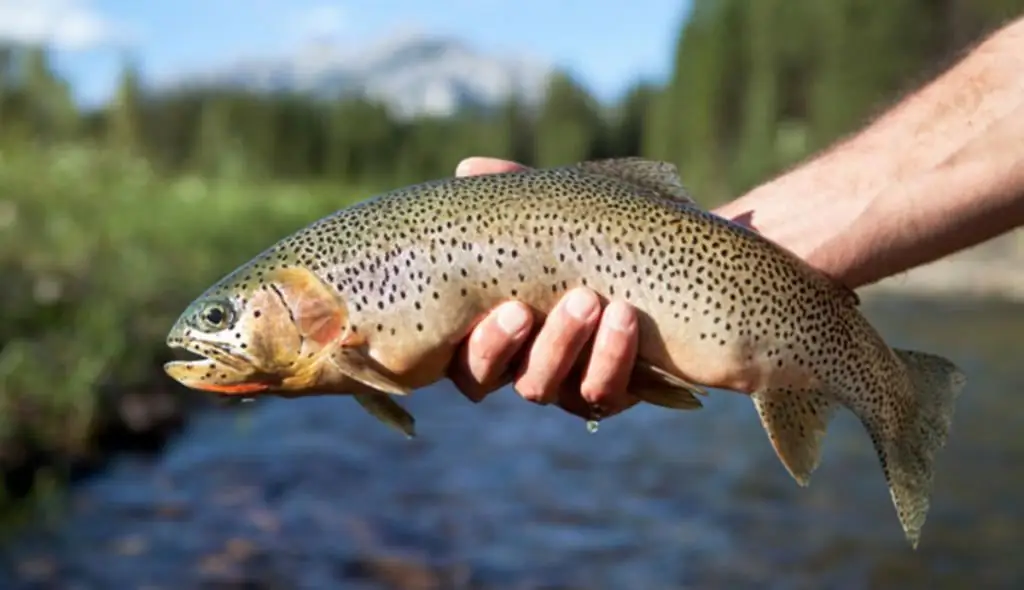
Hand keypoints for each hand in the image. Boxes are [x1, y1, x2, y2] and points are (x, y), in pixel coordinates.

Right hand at [447, 157, 641, 420]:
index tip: (500, 302)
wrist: (683, 260)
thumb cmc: (609, 235)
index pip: (456, 353)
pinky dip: (611, 356)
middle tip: (523, 309)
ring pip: (541, 387)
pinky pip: (602, 394)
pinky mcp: (612, 393)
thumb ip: (517, 194)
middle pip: (483, 379)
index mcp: (494, 325)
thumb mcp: (566, 211)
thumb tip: (466, 168)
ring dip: (560, 345)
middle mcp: (519, 361)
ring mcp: (563, 383)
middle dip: (501, 345)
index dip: (468, 341)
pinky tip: (627, 316)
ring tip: (590, 299)